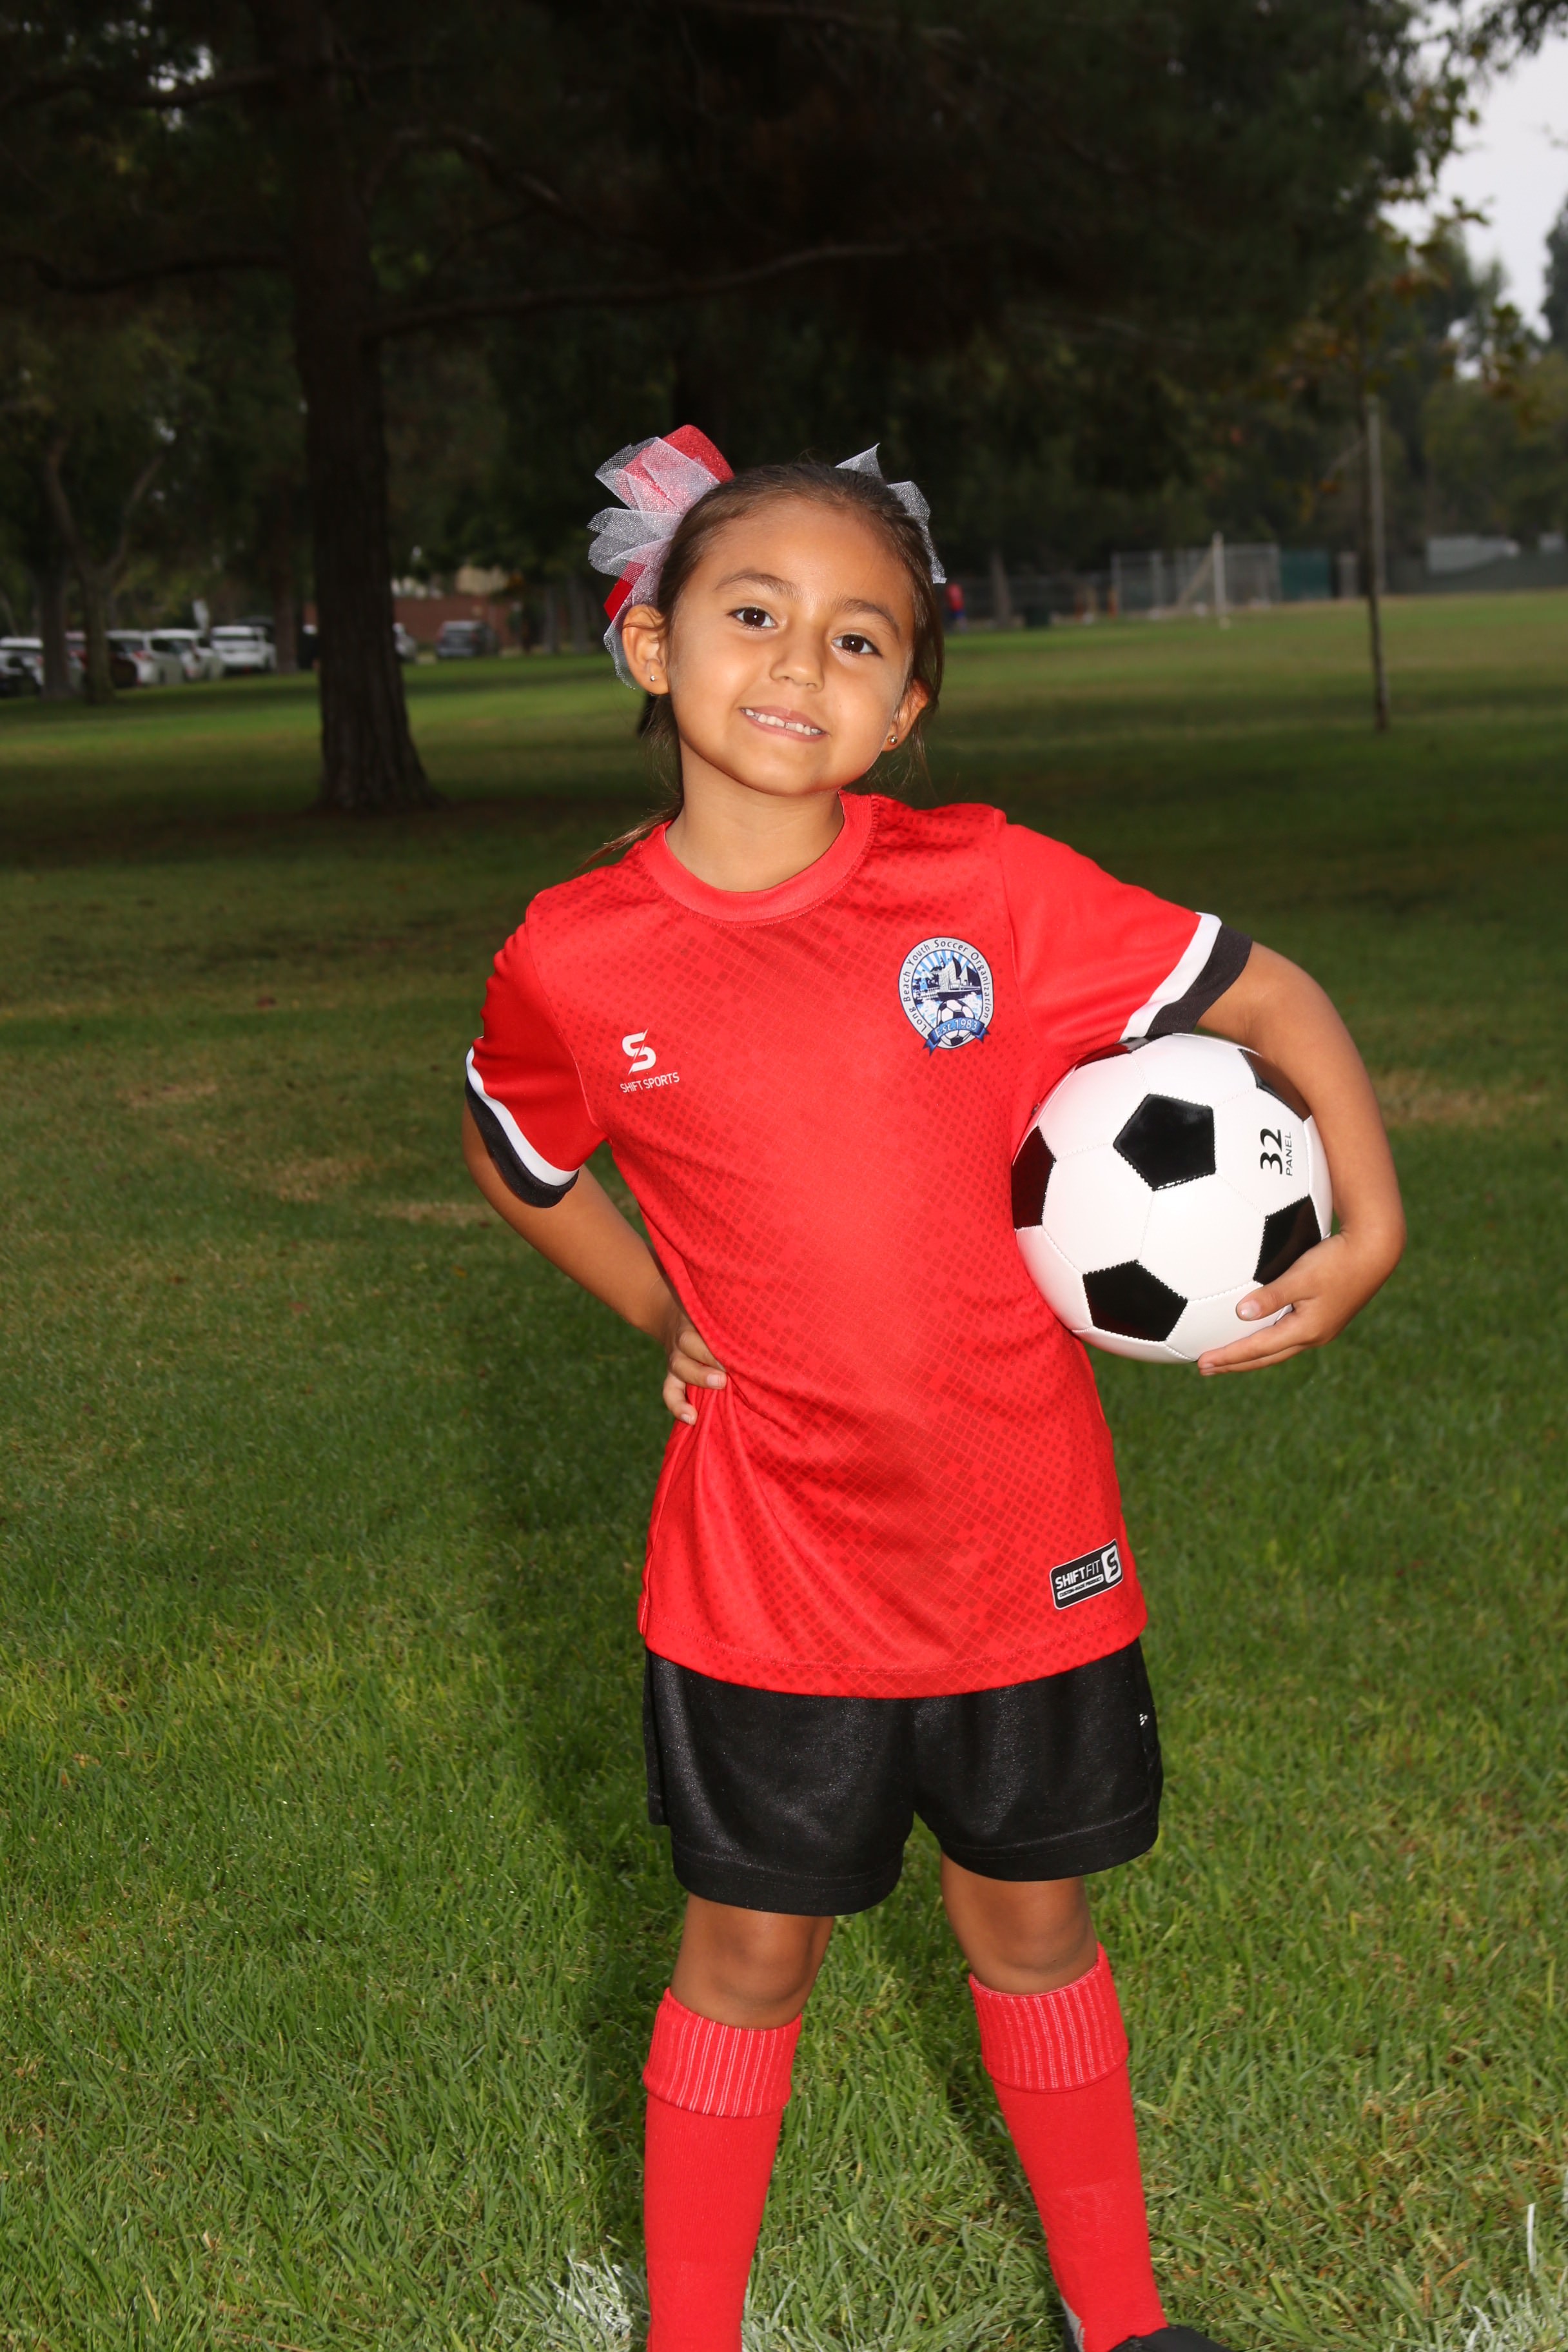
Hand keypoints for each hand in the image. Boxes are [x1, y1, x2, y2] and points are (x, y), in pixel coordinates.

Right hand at [660, 1303, 726, 1422]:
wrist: (676, 1316)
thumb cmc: (713, 1322)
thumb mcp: (721, 1316)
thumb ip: (737, 1326)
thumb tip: (771, 1338)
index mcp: (698, 1320)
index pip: (706, 1324)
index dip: (719, 1334)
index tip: (738, 1346)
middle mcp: (684, 1338)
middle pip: (689, 1342)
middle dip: (709, 1355)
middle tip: (730, 1364)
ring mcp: (676, 1357)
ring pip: (680, 1366)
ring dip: (699, 1377)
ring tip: (719, 1385)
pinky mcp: (672, 1375)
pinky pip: (669, 1391)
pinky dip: (677, 1406)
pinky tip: (691, 1419)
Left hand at [1197, 1224, 1401, 1375]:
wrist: (1375, 1251)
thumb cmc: (1337, 1260)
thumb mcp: (1302, 1275)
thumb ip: (1272, 1295)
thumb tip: (1241, 1312)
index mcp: (1306, 1331)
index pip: (1257, 1349)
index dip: (1228, 1357)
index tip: (1202, 1363)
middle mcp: (1313, 1336)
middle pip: (1265, 1357)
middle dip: (1234, 1363)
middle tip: (1205, 1368)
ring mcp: (1320, 1329)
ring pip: (1277, 1349)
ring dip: (1249, 1355)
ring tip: (1226, 1358)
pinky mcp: (1324, 1318)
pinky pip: (1286, 1336)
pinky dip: (1265, 1340)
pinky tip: (1255, 1332)